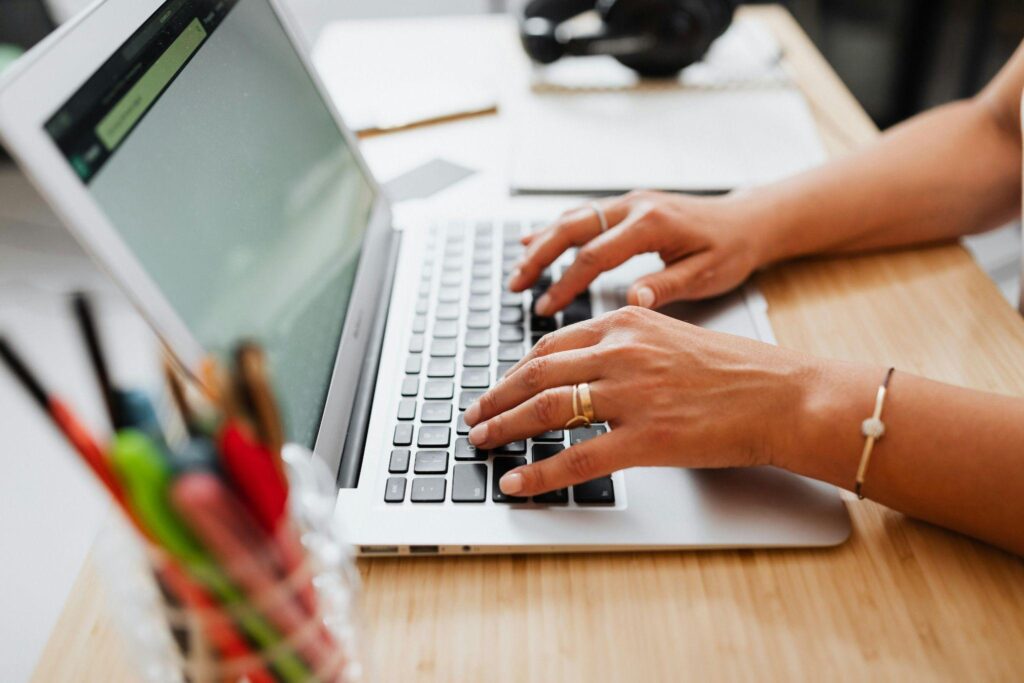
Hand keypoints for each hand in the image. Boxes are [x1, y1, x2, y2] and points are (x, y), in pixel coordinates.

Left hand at [463, 307, 818, 496]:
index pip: (551, 345)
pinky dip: (541, 472)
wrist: (783, 395)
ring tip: (483, 442)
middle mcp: (622, 353)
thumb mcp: (672, 337)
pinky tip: (518, 481)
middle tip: (475, 417)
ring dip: (507, 427)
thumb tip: (589, 363)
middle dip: (497, 398)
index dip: (516, 371)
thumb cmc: (735, 371)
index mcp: (626, 325)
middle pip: (538, 374)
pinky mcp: (647, 438)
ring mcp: (633, 395)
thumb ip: (627, 344)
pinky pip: (579, 458)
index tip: (497, 387)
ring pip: (548, 409)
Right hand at [509, 190, 766, 315]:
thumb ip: (666, 285)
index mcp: (652, 223)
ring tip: (519, 271)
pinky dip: (557, 230)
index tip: (547, 307)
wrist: (749, 221)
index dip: (567, 282)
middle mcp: (635, 205)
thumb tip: (632, 300)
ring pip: (573, 218)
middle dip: (540, 257)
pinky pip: (584, 215)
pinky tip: (535, 242)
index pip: (595, 255)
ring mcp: (629, 202)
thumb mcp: (706, 274)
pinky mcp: (628, 207)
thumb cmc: (731, 250)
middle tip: (516, 286)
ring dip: (543, 243)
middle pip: (572, 228)